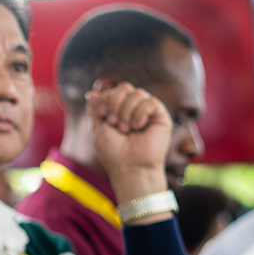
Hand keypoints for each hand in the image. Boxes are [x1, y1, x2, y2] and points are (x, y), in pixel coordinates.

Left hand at [88, 80, 175, 197]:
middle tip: (113, 122)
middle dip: (115, 102)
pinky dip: (140, 113)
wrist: (130, 167)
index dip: (105, 98)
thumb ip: (96, 109)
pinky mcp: (161, 118)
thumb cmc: (113, 151)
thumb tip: (92, 92)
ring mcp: (148, 113)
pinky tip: (138, 127)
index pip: (112, 90)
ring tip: (126, 128)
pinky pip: (151, 102)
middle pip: (125, 87)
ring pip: (138, 93)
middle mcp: (134, 109)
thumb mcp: (98, 128)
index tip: (102, 115)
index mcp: (119, 110)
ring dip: (126, 110)